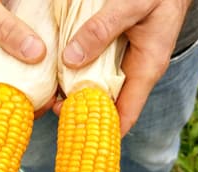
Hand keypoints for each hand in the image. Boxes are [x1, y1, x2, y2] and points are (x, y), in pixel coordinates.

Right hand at [0, 0, 47, 112]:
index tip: (31, 119)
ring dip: (37, 92)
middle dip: (27, 108)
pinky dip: (40, 71)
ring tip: (61, 94)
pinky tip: (58, 73)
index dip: (1, 121)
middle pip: (2, 102)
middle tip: (54, 105)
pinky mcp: (9, 49)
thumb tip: (35, 54)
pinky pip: (25, 66)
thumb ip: (3, 28)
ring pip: (16, 86)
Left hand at [52, 0, 191, 135]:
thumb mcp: (131, 4)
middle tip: (52, 107)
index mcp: (146, 68)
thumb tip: (71, 60)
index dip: (102, 132)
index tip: (73, 132)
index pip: (127, 115)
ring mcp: (127, 63)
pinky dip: (79, 72)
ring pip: (99, 88)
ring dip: (77, 92)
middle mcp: (137, 72)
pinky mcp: (117, 52)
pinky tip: (60, 71)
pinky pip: (96, 69)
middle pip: (108, 106)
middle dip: (82, 112)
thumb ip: (102, 29)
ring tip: (51, 94)